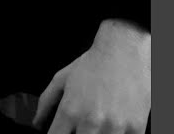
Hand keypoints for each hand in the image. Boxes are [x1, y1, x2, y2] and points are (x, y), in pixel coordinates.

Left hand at [34, 20, 150, 133]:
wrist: (124, 49)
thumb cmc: (94, 63)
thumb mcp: (62, 78)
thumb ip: (46, 102)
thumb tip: (37, 123)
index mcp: (70, 111)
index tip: (61, 133)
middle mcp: (91, 122)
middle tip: (82, 127)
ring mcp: (114, 127)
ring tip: (99, 125)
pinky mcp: (135, 127)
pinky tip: (115, 127)